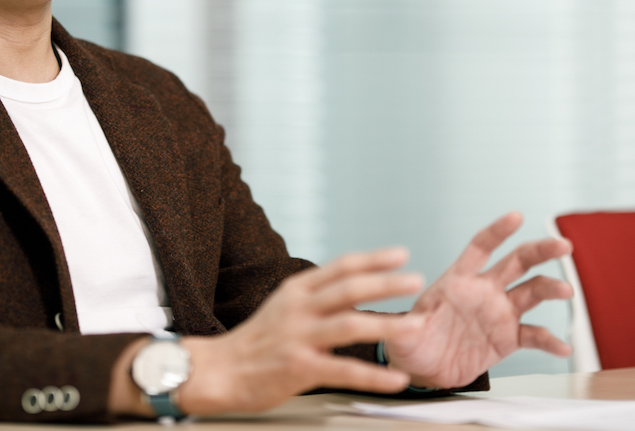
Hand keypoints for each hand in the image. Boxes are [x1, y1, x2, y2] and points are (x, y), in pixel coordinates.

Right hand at [175, 247, 426, 414]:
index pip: (340, 267)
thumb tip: (355, 287)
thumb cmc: (255, 341)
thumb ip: (316, 297)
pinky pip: (343, 370)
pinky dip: (374, 376)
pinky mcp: (298, 368)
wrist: (218, 370)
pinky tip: (395, 379)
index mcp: (296, 290)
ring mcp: (298, 338)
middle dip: (386, 283)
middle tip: (415, 280)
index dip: (373, 259)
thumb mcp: (283, 306)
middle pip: (348, 289)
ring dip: (387, 324)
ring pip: (349, 325)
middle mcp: (298, 309)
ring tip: (415, 326)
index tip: (401, 254)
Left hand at [385, 212, 572, 388]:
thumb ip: (407, 327)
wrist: (423, 369)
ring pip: (531, 292)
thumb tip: (404, 325)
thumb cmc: (410, 342)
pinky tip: (562, 347)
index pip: (480, 248)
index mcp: (459, 280)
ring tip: (565, 291)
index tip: (516, 216)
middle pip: (516, 262)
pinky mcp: (508, 338)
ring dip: (550, 289)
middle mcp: (484, 291)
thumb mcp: (403, 333)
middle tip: (563, 245)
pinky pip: (534, 335)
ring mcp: (499, 313)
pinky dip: (549, 340)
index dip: (497, 232)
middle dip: (540, 251)